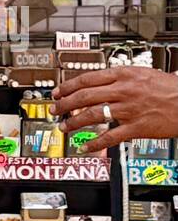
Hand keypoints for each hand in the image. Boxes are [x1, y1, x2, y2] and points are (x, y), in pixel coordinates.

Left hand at [52, 66, 177, 149]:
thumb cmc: (172, 88)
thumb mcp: (145, 74)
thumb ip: (122, 78)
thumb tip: (100, 83)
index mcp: (125, 74)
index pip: (88, 78)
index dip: (68, 86)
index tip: (57, 91)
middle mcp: (124, 90)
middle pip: (84, 96)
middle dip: (65, 104)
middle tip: (54, 109)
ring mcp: (129, 109)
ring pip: (92, 115)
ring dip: (74, 122)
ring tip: (64, 127)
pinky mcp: (137, 127)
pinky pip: (110, 136)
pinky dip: (95, 143)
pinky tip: (85, 147)